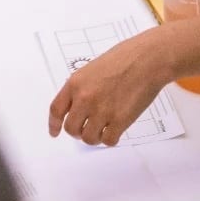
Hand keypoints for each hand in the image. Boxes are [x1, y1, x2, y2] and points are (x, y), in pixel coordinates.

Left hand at [48, 30, 170, 146]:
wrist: (145, 60)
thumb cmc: (123, 60)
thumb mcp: (92, 70)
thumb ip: (81, 89)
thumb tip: (78, 108)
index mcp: (75, 83)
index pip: (56, 110)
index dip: (54, 124)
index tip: (54, 133)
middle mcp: (85, 98)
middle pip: (71, 129)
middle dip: (78, 132)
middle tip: (87, 129)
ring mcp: (102, 111)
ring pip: (89, 138)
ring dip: (95, 137)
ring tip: (103, 129)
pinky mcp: (119, 121)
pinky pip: (108, 141)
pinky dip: (110, 139)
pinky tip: (115, 130)